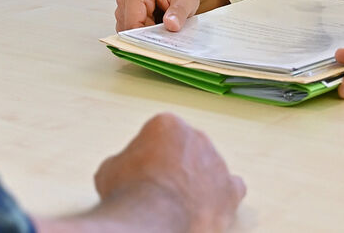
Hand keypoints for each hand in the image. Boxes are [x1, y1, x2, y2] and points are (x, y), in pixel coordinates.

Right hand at [92, 113, 245, 232]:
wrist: (152, 220)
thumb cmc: (132, 194)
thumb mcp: (110, 169)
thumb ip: (124, 161)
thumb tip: (122, 170)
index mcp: (168, 124)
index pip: (161, 133)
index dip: (150, 154)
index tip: (143, 169)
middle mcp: (196, 137)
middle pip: (188, 147)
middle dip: (177, 164)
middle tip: (161, 186)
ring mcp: (216, 163)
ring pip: (210, 167)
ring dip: (199, 180)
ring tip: (181, 201)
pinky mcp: (230, 190)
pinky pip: (233, 188)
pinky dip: (223, 196)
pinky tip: (210, 205)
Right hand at [114, 0, 201, 31]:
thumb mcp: (186, 0)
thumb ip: (179, 12)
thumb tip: (172, 24)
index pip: (132, 21)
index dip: (144, 36)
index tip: (158, 44)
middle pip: (128, 28)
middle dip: (145, 36)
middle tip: (165, 35)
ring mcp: (124, 6)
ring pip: (127, 31)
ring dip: (144, 35)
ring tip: (162, 28)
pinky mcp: (126, 14)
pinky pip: (130, 31)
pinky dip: (143, 34)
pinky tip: (156, 28)